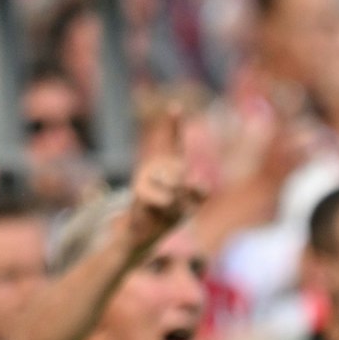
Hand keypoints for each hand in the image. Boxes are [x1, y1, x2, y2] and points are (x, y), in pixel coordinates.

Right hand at [124, 106, 208, 250]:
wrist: (145, 232)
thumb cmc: (172, 213)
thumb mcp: (194, 202)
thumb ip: (199, 189)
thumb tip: (188, 181)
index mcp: (170, 164)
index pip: (173, 140)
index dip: (174, 123)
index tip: (175, 107)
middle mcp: (157, 164)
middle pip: (185, 171)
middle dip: (191, 192)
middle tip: (179, 203)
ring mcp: (145, 174)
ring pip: (177, 185)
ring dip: (180, 203)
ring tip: (169, 208)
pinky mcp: (138, 189)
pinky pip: (165, 198)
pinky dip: (168, 208)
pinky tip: (159, 210)